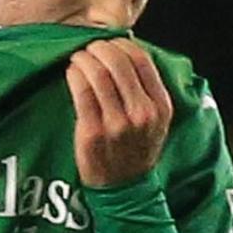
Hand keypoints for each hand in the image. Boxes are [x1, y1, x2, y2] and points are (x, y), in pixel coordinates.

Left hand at [68, 39, 174, 188]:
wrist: (124, 188)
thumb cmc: (136, 148)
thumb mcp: (155, 120)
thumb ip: (146, 90)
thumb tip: (123, 51)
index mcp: (160, 106)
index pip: (141, 59)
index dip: (121, 44)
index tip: (109, 44)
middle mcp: (142, 114)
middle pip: (118, 62)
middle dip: (99, 48)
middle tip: (89, 48)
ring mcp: (117, 124)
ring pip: (98, 73)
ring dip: (83, 58)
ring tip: (79, 58)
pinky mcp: (93, 132)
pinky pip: (81, 91)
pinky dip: (74, 74)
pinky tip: (72, 72)